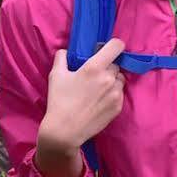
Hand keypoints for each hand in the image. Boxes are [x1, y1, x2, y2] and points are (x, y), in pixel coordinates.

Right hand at [36, 39, 125, 176]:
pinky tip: (99, 101)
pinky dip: (113, 94)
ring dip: (112, 80)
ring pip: (120, 79)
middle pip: (116, 64)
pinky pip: (120, 93)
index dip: (113, 45)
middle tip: (95, 75)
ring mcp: (116, 94)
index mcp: (94, 67)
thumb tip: (66, 51)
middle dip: (107, 67)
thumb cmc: (59, 101)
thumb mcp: (56, 75)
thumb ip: (62, 57)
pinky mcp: (118, 107)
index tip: (107, 50)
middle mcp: (109, 78)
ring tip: (98, 89)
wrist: (65, 131)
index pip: (116, 46)